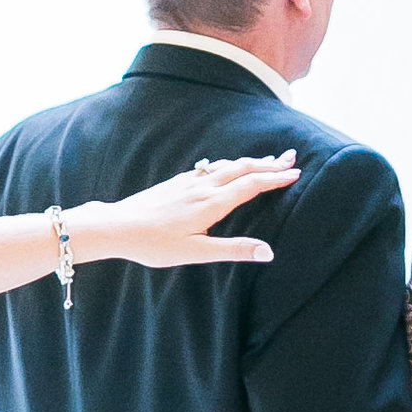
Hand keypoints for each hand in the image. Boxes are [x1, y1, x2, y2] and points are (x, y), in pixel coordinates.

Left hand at [84, 153, 299, 269]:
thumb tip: (268, 252)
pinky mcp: (176, 182)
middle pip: (242, 168)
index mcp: (211, 203)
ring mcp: (188, 182)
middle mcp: (202, 187)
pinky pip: (209, 168)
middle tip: (292, 158)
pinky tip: (226, 167)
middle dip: (269, 163)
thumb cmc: (154, 244)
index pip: (251, 185)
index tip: (296, 173)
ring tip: (268, 160)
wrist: (116, 226)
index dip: (275, 178)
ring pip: (226, 165)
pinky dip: (228, 164)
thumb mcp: (195, 253)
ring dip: (250, 162)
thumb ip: (233, 250)